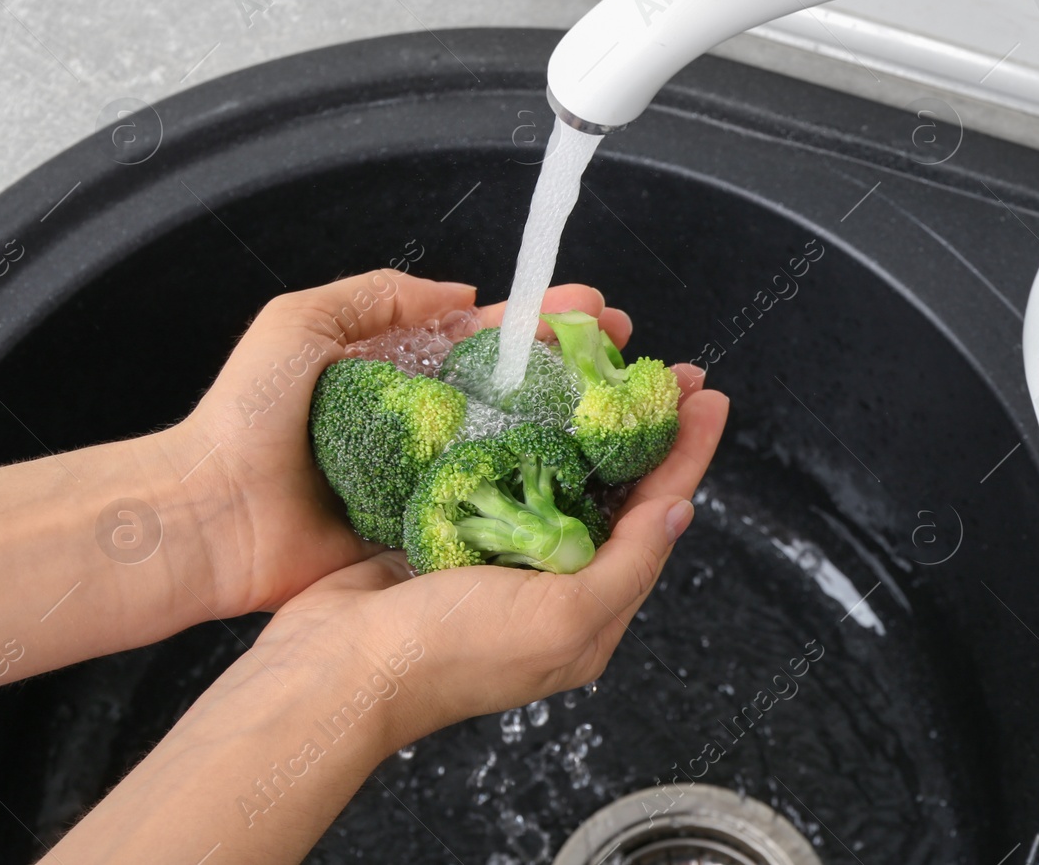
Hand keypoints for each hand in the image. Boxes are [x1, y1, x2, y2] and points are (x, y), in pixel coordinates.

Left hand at [170, 270, 639, 618]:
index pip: (497, 339)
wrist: (208, 519)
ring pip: (525, 453)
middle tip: (645, 370)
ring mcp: (434, 479)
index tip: (603, 315)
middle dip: (590, 378)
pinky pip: (496, 512)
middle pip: (528, 394)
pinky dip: (546, 501)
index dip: (553, 325)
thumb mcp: (299, 324)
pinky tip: (594, 492)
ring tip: (640, 425)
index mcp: (406, 369)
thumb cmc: (243, 420)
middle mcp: (431, 423)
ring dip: (585, 438)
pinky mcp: (429, 530)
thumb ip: (379, 295)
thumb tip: (461, 293)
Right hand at [240, 374, 727, 746]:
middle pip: (617, 491)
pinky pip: (502, 473)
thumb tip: (681, 508)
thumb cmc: (447, 655)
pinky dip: (522, 432)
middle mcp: (553, 583)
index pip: (657, 517)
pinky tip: (533, 393)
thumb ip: (629, 563)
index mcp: (589, 610)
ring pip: (560, 474)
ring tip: (609, 368)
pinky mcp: (451, 530)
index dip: (686, 455)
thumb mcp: (562, 617)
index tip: (706, 396)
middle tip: (670, 371)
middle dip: (646, 429)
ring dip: (587, 422)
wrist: (332, 670)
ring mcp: (501, 555)